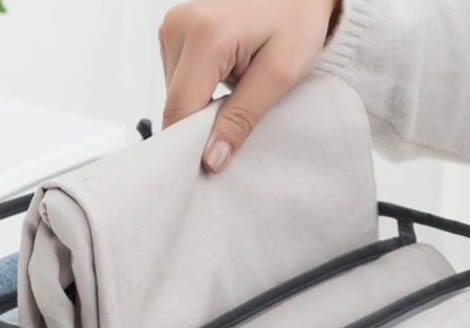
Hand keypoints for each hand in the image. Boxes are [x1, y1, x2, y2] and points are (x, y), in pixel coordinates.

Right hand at [159, 0, 340, 172]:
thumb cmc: (297, 21)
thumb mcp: (279, 75)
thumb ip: (242, 118)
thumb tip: (211, 159)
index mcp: (205, 34)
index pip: (180, 108)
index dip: (193, 145)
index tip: (213, 165)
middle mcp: (179, 25)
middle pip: (175, 104)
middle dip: (200, 127)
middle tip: (236, 128)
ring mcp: (173, 26)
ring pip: (175, 95)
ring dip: (201, 108)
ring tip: (236, 93)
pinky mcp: (174, 31)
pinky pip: (178, 80)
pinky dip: (200, 92)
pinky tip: (226, 81)